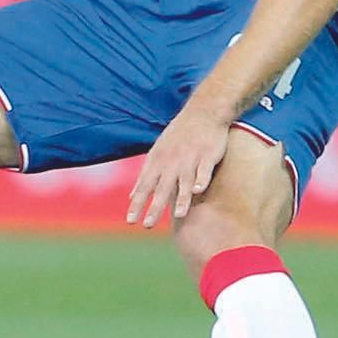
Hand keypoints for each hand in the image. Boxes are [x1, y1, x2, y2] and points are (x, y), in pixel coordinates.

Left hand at [128, 105, 231, 228]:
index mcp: (158, 162)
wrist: (203, 112)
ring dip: (181, 199)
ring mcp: (190, 158)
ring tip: (178, 216)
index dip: (137, 203)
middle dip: (154, 207)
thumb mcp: (157, 153)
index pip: (145, 186)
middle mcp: (172, 162)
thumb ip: (146, 175)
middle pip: (162, 188)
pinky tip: (197, 191)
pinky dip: (201, 180)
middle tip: (147, 225)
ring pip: (184, 182)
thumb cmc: (178, 136)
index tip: (130, 221)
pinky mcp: (208, 155)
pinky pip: (204, 170)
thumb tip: (131, 196)